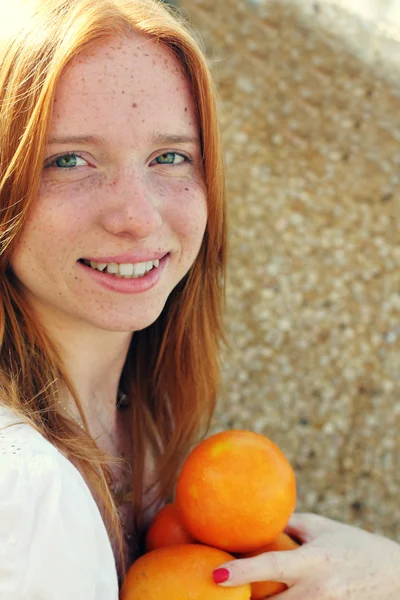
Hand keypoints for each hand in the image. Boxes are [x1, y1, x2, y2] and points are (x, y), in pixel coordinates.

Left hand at [212, 512, 399, 598]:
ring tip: (242, 597)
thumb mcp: (322, 527)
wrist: (394, 576)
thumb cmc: (353, 544)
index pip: (272, 566)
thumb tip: (253, 517)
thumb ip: (289, 524)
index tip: (217, 573)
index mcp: (314, 561)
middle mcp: (318, 591)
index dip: (244, 571)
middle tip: (223, 592)